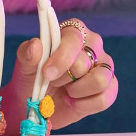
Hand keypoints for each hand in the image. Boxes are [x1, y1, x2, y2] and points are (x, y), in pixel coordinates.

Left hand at [1, 19, 117, 134]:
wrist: (38, 104)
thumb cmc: (33, 77)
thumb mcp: (25, 65)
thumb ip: (28, 53)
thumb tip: (36, 45)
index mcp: (71, 31)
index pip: (74, 38)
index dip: (61, 58)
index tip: (46, 73)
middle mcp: (92, 44)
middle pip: (83, 62)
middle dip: (64, 78)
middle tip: (53, 81)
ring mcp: (104, 65)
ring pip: (99, 80)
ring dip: (77, 91)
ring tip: (66, 91)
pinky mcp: (110, 87)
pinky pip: (104, 98)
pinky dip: (85, 105)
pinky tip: (74, 102)